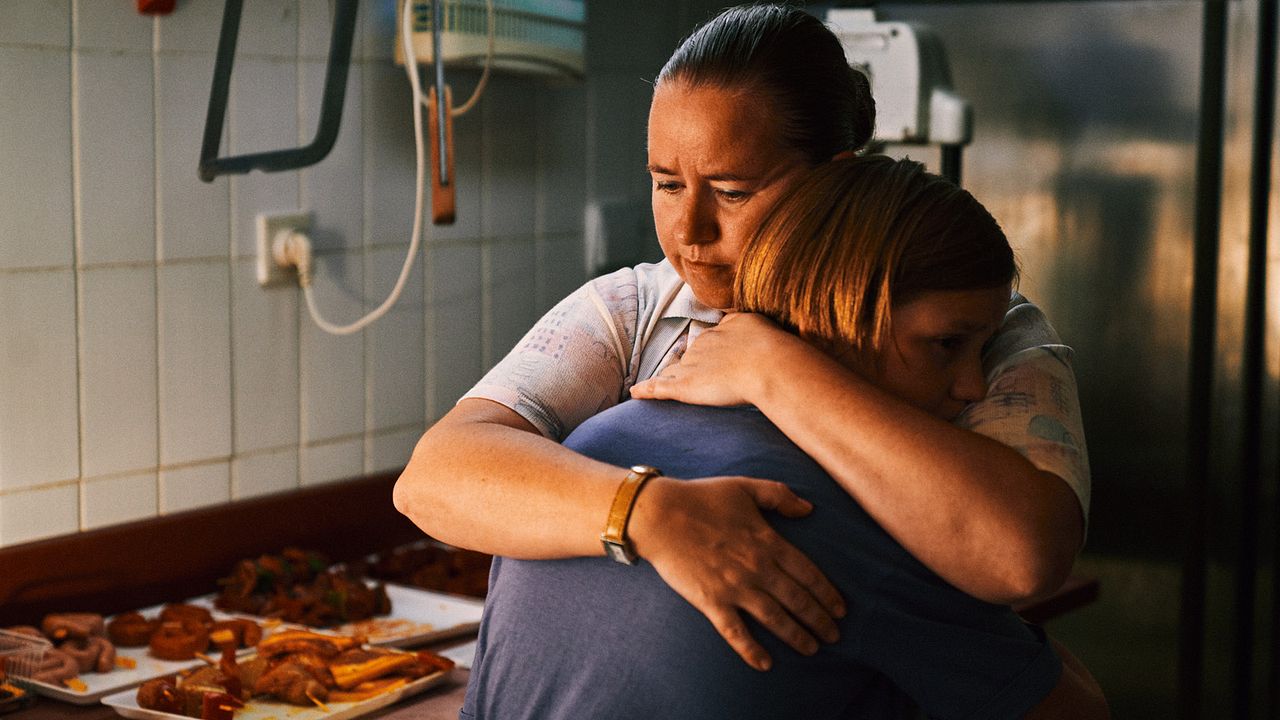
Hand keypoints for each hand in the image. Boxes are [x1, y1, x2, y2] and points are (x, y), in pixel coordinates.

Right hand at [628, 475, 845, 670]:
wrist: (660, 515)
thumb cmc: (702, 497)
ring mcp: (734, 587)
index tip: (841, 609)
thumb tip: (809, 509)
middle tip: (834, 636)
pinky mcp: (711, 601)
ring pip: (775, 618)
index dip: (828, 593)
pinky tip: (765, 664)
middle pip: (798, 600)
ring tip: (812, 649)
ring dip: (797, 636)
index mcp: (768, 541)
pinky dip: (751, 650)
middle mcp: (757, 568)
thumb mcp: (746, 487)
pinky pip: (735, 631)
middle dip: (820, 620)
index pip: (808, 573)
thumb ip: (779, 496)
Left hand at [631, 313, 796, 405]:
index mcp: (722, 331)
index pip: (709, 342)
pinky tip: (636, 393)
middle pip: (691, 356)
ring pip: (675, 370)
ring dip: (670, 377)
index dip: (709, 352)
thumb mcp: (761, 325)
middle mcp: (703, 345)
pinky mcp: (685, 386)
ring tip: (662, 385)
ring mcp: (692, 365)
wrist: (768, 365)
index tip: (713, 359)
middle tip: (698, 378)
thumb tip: (744, 324)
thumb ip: (749, 325)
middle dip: (692, 365)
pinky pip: (659, 387)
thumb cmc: (773, 349)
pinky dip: (647, 390)